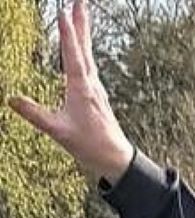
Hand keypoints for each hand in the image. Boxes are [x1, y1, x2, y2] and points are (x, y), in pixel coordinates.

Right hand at [6, 0, 134, 184]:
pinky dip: (83, 49)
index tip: (63, 11)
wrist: (114, 156)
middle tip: (79, 0)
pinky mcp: (95, 92)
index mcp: (81, 88)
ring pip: (88, 53)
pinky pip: (88, 64)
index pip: (72, 54)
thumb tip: (11, 99)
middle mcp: (91, 83)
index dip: (67, 33)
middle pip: (84, 47)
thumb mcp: (57, 130)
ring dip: (83, 32)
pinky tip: (81, 48)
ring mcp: (95, 87)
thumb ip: (34, 114)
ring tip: (80, 13)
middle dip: (80, 22)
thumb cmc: (89, 144)